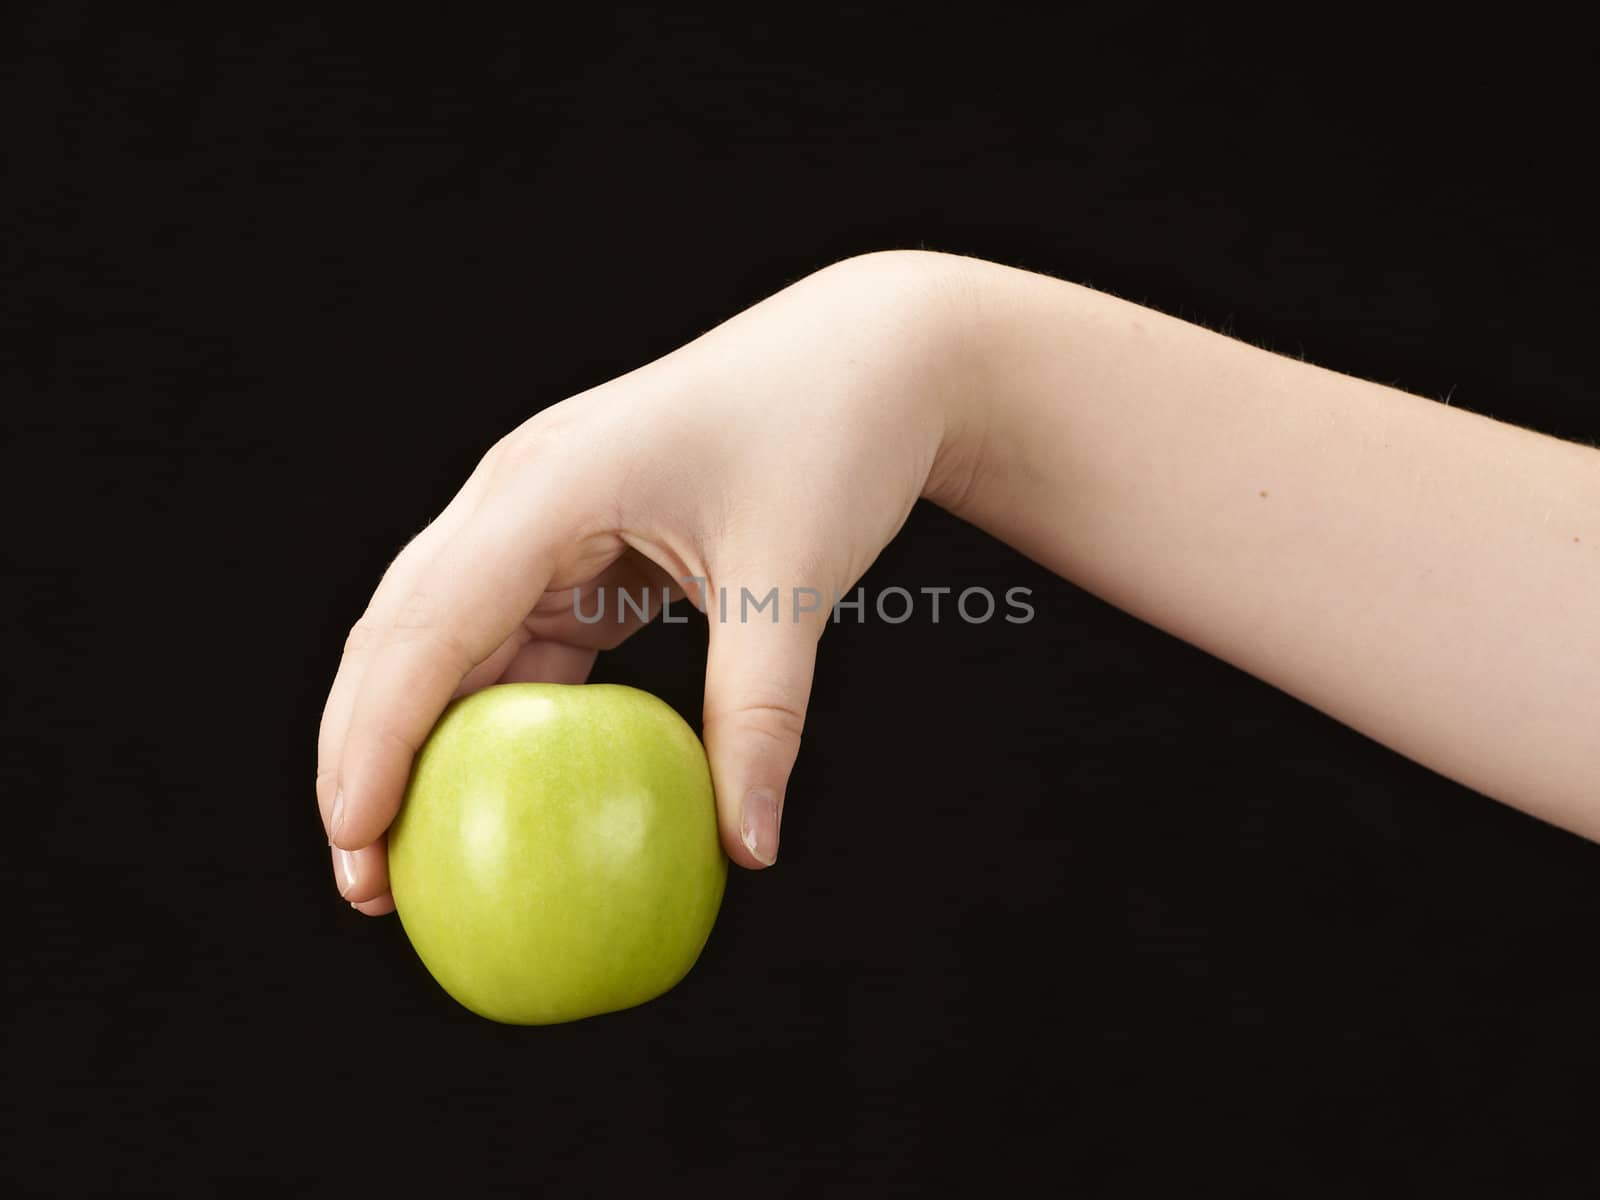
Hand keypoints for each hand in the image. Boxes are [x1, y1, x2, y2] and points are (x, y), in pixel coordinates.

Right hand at [316, 251, 978, 911]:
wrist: (869, 352)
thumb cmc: (831, 437)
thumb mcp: (792, 576)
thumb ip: (761, 713)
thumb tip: (749, 849)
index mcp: (550, 483)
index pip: (430, 623)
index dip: (375, 735)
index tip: (354, 840)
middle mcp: (517, 491)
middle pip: (398, 631)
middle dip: (360, 751)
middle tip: (363, 879)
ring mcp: (535, 511)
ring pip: (436, 635)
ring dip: (411, 738)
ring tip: (399, 852)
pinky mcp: (571, 539)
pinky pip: (505, 635)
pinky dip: (487, 713)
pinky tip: (490, 790)